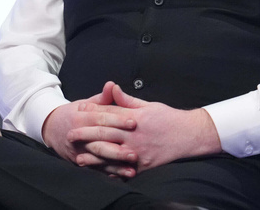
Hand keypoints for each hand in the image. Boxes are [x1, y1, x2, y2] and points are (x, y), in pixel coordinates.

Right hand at [41, 82, 138, 175]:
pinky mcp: (79, 161)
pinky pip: (95, 169)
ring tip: (132, 169)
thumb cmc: (73, 114)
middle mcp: (78, 136)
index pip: (101, 119)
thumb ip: (101, 98)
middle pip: (100, 143)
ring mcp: (78, 151)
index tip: (134, 122)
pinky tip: (122, 176)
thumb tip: (112, 85)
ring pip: (98, 159)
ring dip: (115, 166)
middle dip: (118, 149)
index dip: (117, 120)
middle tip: (135, 152)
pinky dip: (109, 173)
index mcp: (80, 118)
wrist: (51, 128)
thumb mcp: (84, 103)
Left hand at [69, 83, 221, 173]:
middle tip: (70, 135)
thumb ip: (127, 100)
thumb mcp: (148, 105)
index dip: (92, 112)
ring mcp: (138, 151)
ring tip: (79, 158)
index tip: (79, 111)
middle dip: (86, 135)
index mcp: (135, 117)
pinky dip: (111, 171)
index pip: (109, 114)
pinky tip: (100, 173)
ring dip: (94, 157)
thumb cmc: (169, 118)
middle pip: (106, 134)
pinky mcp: (143, 165)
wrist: (189, 135)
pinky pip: (124, 169)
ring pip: (111, 154)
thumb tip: (111, 87)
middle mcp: (134, 135)